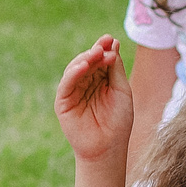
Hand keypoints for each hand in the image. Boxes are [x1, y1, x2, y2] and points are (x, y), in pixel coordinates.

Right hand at [53, 36, 133, 163]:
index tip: (111, 39)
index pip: (100, 60)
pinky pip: (66, 84)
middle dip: (95, 51)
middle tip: (104, 45)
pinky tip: (83, 66)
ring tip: (96, 53)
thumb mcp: (121, 90)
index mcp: (100, 80)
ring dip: (85, 59)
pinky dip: (73, 74)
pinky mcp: (63, 102)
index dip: (104, 48)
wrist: (109, 147)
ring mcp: (73, 92)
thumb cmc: (119, 121)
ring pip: (75, 70)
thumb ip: (115, 69)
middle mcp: (85, 84)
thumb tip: (113, 44)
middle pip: (87, 62)